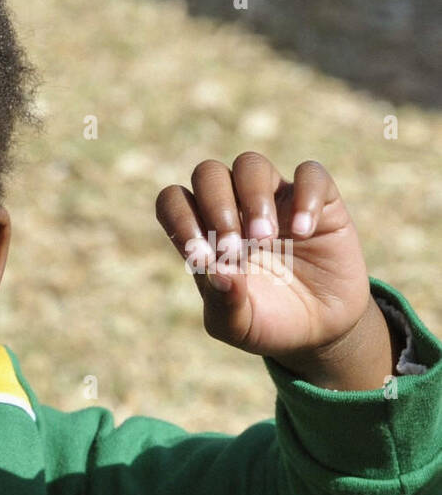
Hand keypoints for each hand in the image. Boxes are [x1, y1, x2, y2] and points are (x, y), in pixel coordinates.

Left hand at [156, 153, 392, 387]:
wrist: (320, 330)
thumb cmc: (267, 323)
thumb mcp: (238, 325)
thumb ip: (223, 304)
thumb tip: (219, 272)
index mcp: (204, 234)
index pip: (173, 201)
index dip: (179, 219)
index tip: (200, 257)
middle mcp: (235, 209)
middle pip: (208, 173)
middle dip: (215, 206)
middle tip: (233, 249)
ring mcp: (276, 200)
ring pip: (250, 164)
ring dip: (252, 198)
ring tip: (264, 239)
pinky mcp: (320, 202)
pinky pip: (310, 173)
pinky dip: (304, 196)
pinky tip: (304, 232)